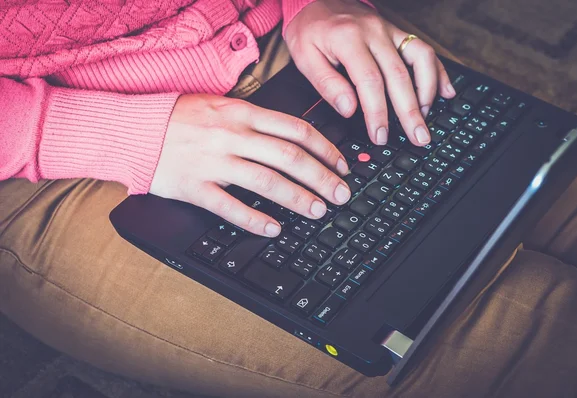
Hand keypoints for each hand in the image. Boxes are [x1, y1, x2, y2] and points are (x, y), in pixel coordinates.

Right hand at [150, 94, 350, 236]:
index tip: (342, 165)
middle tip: (341, 194)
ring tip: (318, 211)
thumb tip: (295, 138)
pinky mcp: (194, 187)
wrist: (134, 128)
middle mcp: (231, 135)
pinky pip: (230, 207)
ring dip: (298, 198)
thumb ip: (256, 119)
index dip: (325, 149)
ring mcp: (213, 162)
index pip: (295, 130)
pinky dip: (255, 220)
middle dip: (322, 178)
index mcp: (242, 113)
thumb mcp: (222, 105)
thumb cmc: (181, 117)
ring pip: (266, 182)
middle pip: (289, 157)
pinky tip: (274, 229)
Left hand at [285, 0, 455, 146]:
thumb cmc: (310, 31)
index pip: (369, 81)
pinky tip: (445, 92)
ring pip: (420, 58)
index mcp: (348, 39)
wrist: (315, 1)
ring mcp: (389, 30)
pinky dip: (437, 72)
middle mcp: (373, 32)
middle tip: (418, 137)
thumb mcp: (304, 58)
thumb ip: (327, 84)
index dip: (378, 112)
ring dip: (427, 91)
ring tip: (425, 117)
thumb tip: (349, 110)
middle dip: (410, 111)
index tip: (380, 135)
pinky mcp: (397, 32)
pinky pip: (423, 50)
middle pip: (399, 75)